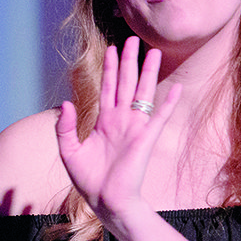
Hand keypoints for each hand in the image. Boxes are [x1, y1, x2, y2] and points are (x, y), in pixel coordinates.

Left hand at [55, 37, 180, 224]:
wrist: (105, 200)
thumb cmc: (88, 179)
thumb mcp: (68, 150)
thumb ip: (64, 127)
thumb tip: (66, 103)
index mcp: (104, 121)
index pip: (108, 88)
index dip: (110, 68)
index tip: (112, 49)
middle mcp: (120, 120)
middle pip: (126, 83)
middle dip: (129, 61)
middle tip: (133, 40)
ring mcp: (135, 128)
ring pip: (143, 93)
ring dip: (149, 73)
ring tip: (154, 52)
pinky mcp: (146, 139)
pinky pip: (159, 117)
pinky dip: (168, 103)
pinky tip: (175, 87)